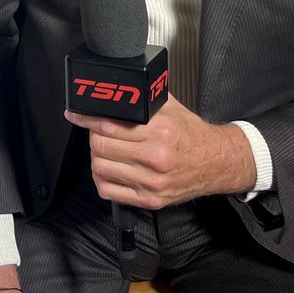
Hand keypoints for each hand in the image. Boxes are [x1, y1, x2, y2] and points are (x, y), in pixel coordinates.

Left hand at [66, 94, 256, 209]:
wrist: (217, 162)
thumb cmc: (191, 134)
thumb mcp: (168, 107)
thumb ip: (140, 99)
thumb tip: (110, 92)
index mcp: (160, 132)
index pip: (108, 125)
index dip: (86, 118)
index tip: (76, 115)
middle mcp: (156, 158)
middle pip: (100, 147)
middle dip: (93, 136)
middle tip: (97, 131)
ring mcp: (153, 182)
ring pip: (101, 168)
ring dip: (97, 157)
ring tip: (106, 149)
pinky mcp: (151, 200)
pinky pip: (109, 191)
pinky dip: (102, 179)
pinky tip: (110, 169)